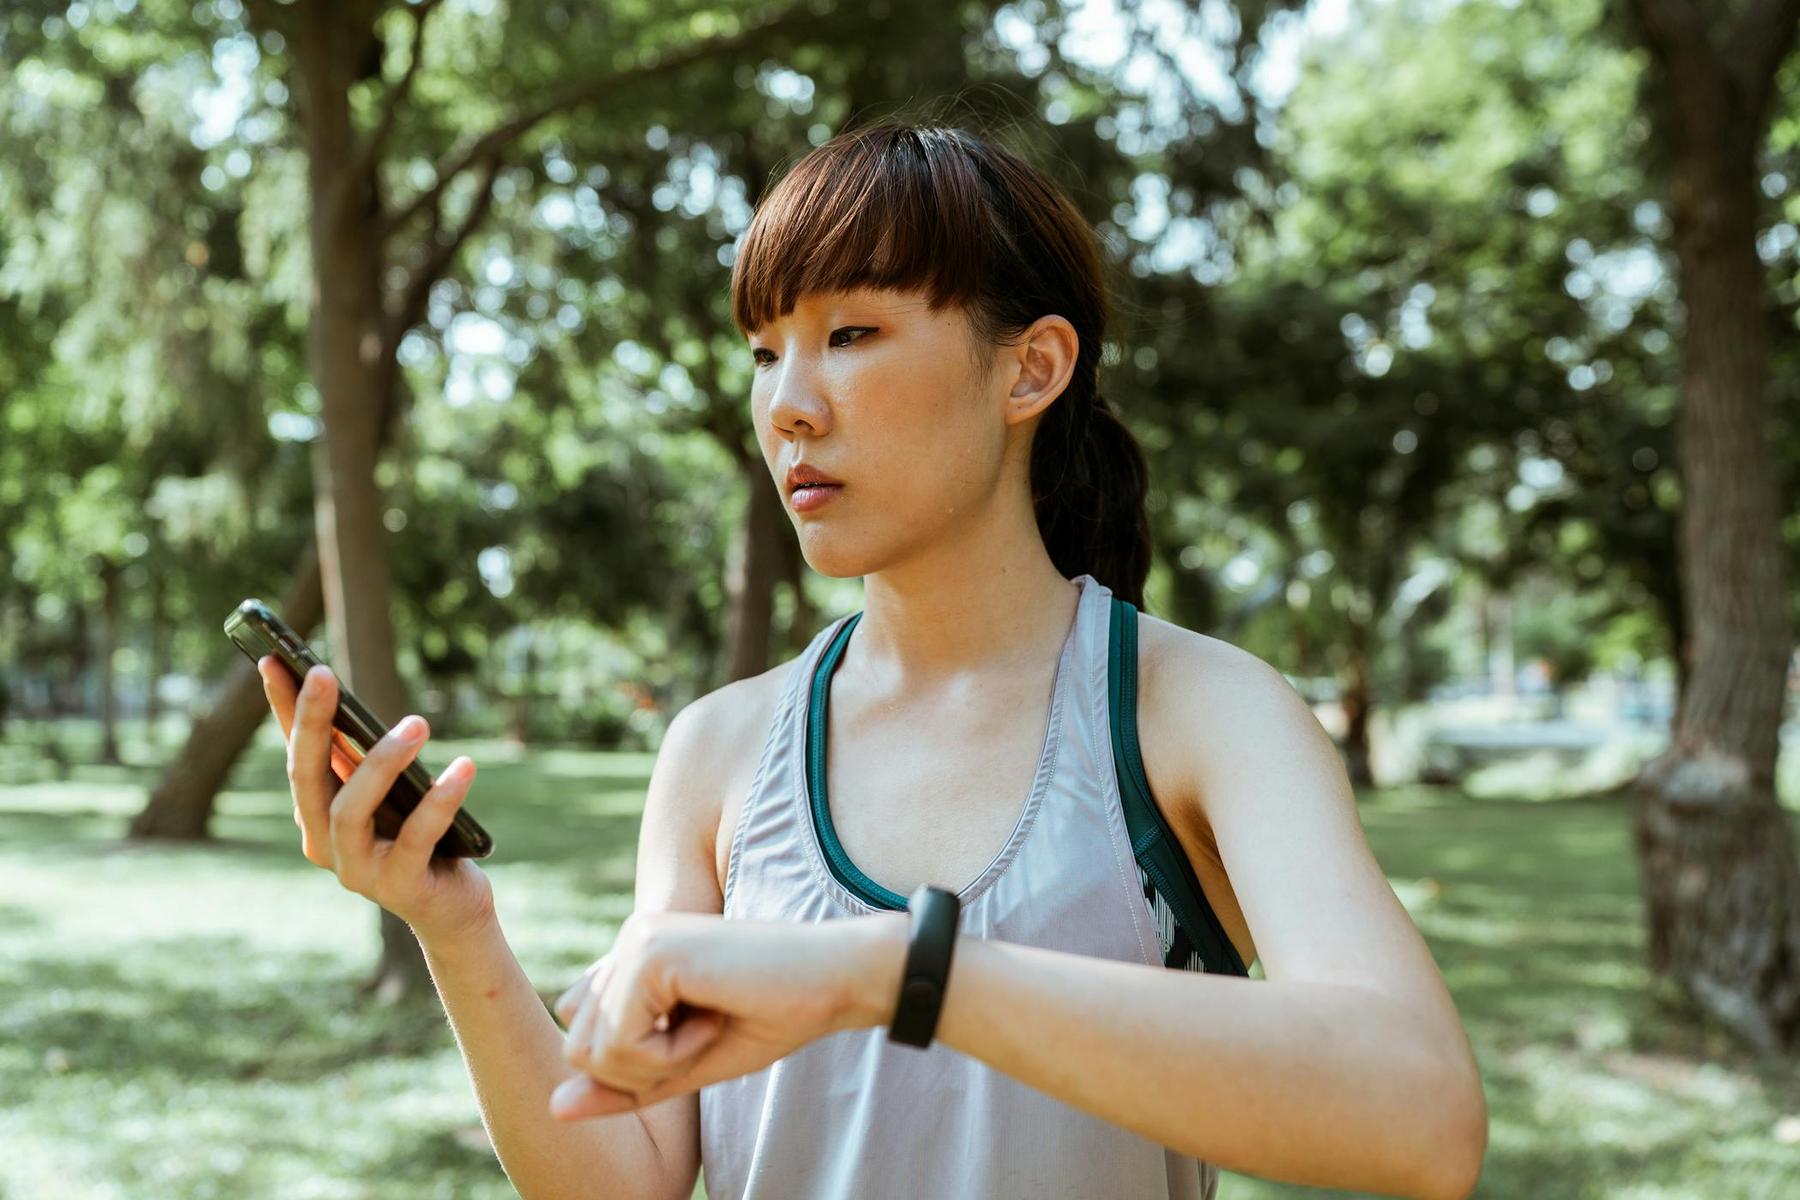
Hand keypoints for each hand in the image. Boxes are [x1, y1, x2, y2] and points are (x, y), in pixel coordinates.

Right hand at [258, 655, 494, 942]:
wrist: (450, 910)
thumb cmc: (419, 840)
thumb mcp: (391, 793)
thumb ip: (368, 759)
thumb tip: (349, 703)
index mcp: (316, 816)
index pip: (295, 754)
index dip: (282, 708)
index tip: (272, 659)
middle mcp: (325, 843)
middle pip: (306, 778)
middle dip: (310, 723)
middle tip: (322, 672)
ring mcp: (357, 870)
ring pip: (351, 810)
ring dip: (381, 762)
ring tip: (417, 723)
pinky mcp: (400, 886)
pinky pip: (417, 837)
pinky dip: (440, 801)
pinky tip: (464, 766)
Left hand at [548, 910, 904, 1119]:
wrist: (834, 980)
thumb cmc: (774, 1016)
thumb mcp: (686, 1067)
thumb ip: (622, 1086)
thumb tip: (554, 1109)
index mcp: (634, 958)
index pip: (582, 1039)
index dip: (636, 1065)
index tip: (697, 1037)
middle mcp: (627, 941)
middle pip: (576, 1049)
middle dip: (639, 1070)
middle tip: (704, 1035)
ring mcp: (635, 942)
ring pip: (591, 1051)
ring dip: (655, 1064)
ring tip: (709, 1026)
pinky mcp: (648, 954)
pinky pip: (621, 1044)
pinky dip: (670, 1055)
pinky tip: (713, 1019)